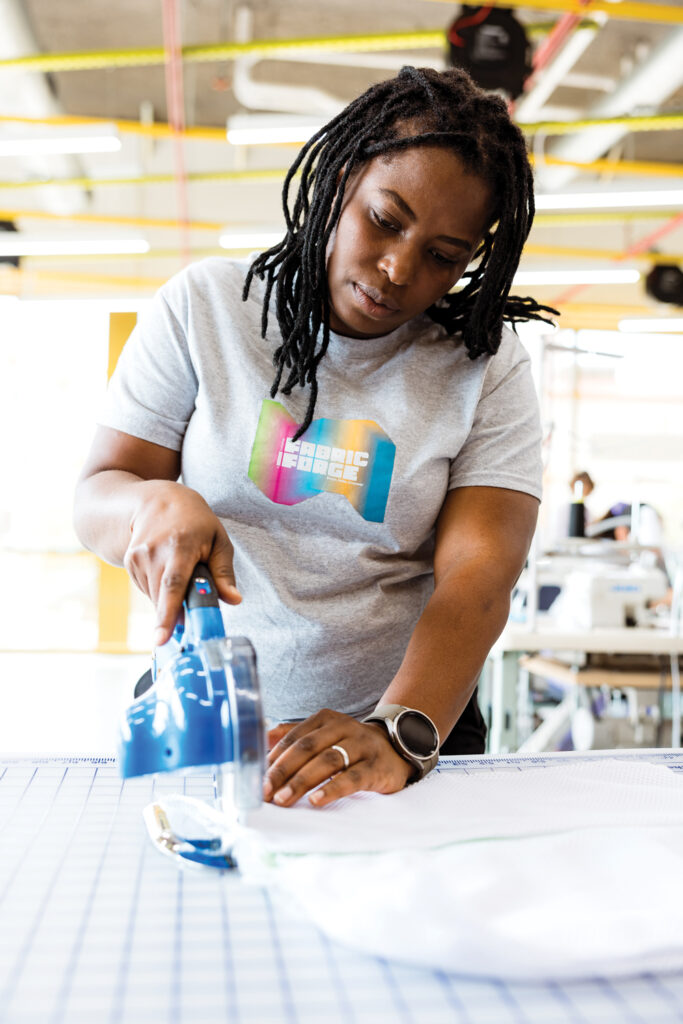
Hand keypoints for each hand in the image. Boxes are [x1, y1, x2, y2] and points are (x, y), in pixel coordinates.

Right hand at [123, 479, 241, 644]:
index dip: (167, 614)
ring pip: (155, 597)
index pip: (173, 585)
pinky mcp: (129, 562)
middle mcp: (155, 551)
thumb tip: (234, 600)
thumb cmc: (195, 521)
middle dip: (173, 616)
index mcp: (181, 544)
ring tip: (181, 574)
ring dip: (170, 599)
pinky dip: (160, 589)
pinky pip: (147, 590)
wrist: (156, 500)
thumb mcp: (218, 539)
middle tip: (187, 623)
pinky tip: (167, 570)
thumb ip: (224, 572)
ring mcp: (138, 556)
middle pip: (162, 596)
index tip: (161, 639)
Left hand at [264, 709, 412, 807]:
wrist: (398, 747)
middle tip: (265, 792)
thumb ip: (295, 736)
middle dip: (283, 771)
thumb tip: (262, 740)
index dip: (274, 758)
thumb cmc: (352, 745)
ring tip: (284, 799)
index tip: (256, 779)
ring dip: (301, 781)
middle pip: (307, 747)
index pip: (294, 737)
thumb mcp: (325, 734)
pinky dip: (333, 788)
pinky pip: (352, 777)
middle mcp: (343, 728)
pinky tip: (317, 800)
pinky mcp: (376, 767)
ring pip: (327, 761)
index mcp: (325, 719)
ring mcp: (361, 746)